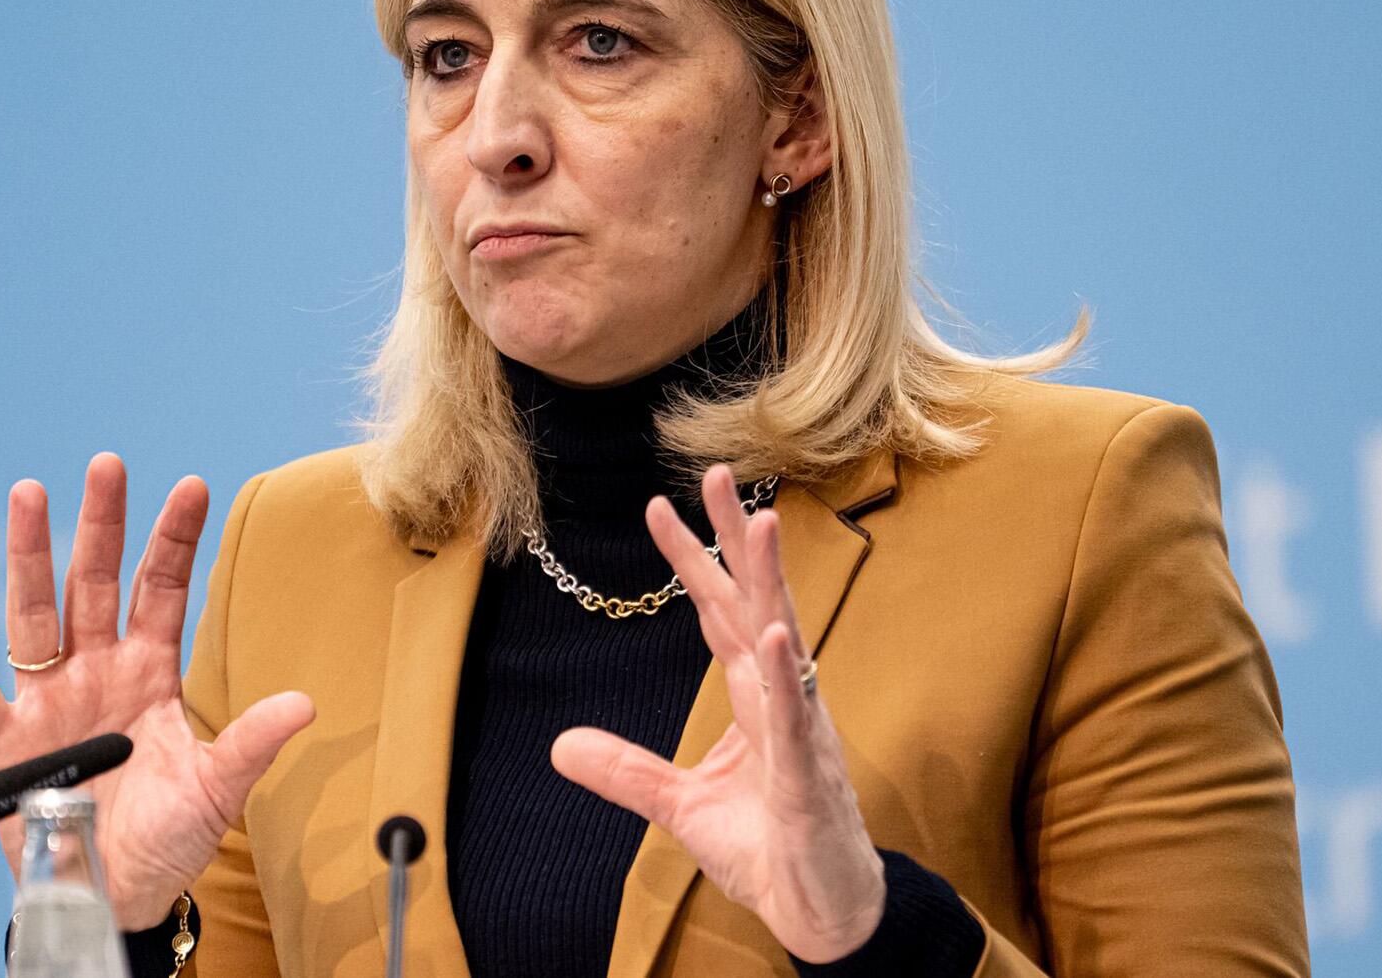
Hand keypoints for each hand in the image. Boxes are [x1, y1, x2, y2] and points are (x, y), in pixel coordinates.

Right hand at [0, 453, 315, 928]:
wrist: (114, 893)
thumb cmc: (169, 839)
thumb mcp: (218, 789)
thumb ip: (252, 742)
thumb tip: (306, 704)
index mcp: (150, 672)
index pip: (162, 590)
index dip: (174, 540)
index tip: (193, 484)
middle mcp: (97, 671)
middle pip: (96, 582)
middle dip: (102, 523)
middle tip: (107, 463)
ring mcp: (50, 701)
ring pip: (35, 614)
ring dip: (29, 556)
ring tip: (28, 494)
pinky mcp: (7, 744)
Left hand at [549, 465, 885, 963]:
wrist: (821, 911)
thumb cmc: (768, 848)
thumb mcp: (678, 807)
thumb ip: (626, 771)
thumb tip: (560, 745)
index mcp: (753, 697)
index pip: (717, 612)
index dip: (692, 559)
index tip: (659, 506)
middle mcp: (782, 697)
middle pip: (754, 601)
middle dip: (735, 537)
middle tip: (716, 471)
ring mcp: (801, 730)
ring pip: (783, 639)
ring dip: (772, 582)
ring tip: (761, 522)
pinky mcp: (808, 776)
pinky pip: (796, 719)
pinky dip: (783, 676)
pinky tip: (772, 637)